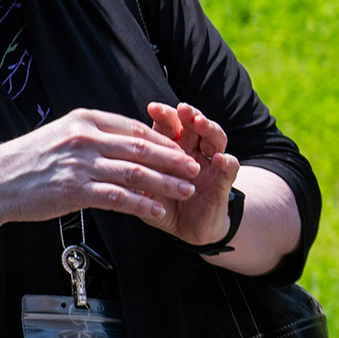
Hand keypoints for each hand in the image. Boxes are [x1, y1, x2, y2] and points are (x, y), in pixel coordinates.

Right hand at [0, 107, 199, 230]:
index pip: (137, 128)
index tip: (184, 148)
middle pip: (143, 149)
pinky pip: (118, 198)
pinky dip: (142, 204)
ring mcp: (81, 165)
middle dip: (174, 159)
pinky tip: (157, 210)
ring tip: (187, 190)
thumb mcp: (65, 134)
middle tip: (196, 168)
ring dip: (166, 182)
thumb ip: (97, 135)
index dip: (165, 140)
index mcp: (87, 121)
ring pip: (136, 173)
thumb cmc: (31, 159)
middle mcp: (86, 139)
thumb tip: (131, 139)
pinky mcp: (75, 190)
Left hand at [146, 102, 240, 247]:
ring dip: (209, 129)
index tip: (153, 108)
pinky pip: (230, 168)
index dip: (165, 116)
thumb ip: (134, 175)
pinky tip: (220, 158)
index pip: (171, 126)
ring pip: (216, 140)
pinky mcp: (224, 182)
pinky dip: (227, 161)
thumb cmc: (165, 205)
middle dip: (189, 115)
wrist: (190, 230)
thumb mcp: (145, 190)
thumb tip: (109, 162)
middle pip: (195, 126)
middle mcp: (195, 152)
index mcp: (174, 150)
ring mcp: (211, 165)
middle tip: (183, 109)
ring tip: (201, 124)